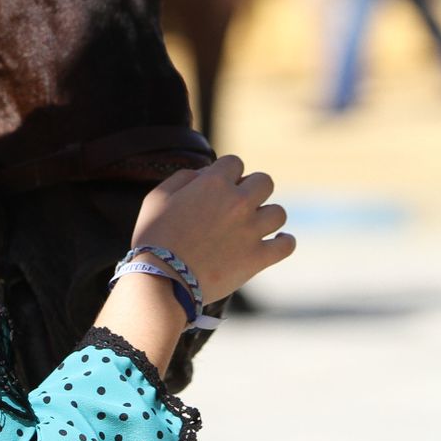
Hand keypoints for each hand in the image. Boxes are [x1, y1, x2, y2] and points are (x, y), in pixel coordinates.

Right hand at [129, 156, 292, 306]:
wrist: (163, 279)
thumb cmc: (154, 237)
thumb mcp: (157, 197)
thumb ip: (183, 178)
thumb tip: (203, 174)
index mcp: (213, 183)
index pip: (235, 162)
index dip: (227, 173)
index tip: (220, 185)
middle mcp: (238, 202)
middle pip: (265, 182)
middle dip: (252, 189)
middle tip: (239, 204)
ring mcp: (251, 230)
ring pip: (279, 212)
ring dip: (267, 215)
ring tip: (255, 224)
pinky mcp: (258, 257)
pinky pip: (286, 244)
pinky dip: (284, 241)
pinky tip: (276, 241)